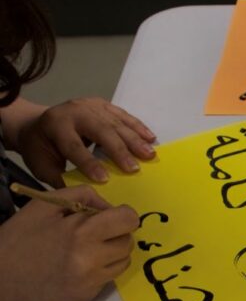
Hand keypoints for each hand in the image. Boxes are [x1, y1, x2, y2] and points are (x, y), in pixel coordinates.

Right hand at [0, 186, 138, 300]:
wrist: (0, 281)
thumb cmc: (18, 239)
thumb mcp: (42, 206)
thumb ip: (80, 196)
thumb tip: (109, 206)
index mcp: (80, 232)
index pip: (127, 220)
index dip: (123, 215)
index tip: (111, 217)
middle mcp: (90, 259)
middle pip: (128, 241)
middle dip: (117, 234)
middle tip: (96, 233)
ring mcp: (91, 280)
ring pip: (123, 261)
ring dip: (112, 252)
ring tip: (87, 249)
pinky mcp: (88, 295)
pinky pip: (109, 277)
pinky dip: (100, 269)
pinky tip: (79, 266)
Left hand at [13, 97, 155, 187]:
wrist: (38, 124)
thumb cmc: (42, 148)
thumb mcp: (41, 165)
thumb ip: (59, 179)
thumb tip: (81, 195)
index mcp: (55, 125)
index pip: (74, 145)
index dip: (89, 163)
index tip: (104, 180)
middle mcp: (74, 111)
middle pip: (101, 131)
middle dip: (119, 150)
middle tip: (134, 168)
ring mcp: (91, 106)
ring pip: (116, 123)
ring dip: (135, 140)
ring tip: (150, 155)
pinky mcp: (103, 105)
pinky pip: (124, 116)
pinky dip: (139, 127)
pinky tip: (151, 139)